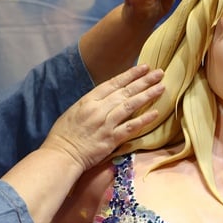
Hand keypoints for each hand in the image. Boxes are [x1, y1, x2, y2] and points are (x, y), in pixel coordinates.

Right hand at [43, 64, 163, 171]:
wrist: (61, 155)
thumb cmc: (64, 135)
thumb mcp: (74, 111)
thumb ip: (91, 103)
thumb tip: (106, 97)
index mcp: (88, 100)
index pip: (113, 83)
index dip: (130, 74)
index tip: (143, 67)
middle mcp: (98, 109)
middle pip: (125, 91)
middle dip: (144, 81)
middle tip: (159, 73)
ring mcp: (105, 124)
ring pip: (130, 106)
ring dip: (147, 95)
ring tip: (161, 87)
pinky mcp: (110, 139)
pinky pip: (131, 127)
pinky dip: (144, 120)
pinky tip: (155, 113)